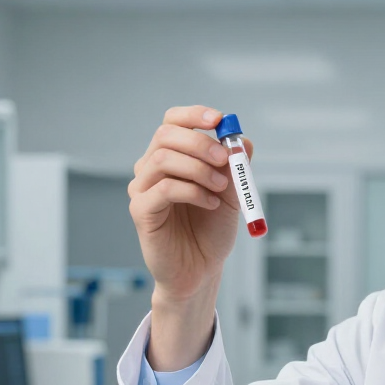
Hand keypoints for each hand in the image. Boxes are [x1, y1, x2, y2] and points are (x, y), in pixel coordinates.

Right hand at [127, 105, 253, 369]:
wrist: (201, 269)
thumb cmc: (211, 231)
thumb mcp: (232, 194)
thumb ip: (236, 167)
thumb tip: (243, 140)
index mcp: (171, 157)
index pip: (172, 122)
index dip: (193, 115)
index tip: (218, 120)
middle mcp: (151, 168)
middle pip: (166, 135)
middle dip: (200, 143)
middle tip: (225, 159)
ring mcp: (142, 189)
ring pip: (163, 159)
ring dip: (199, 169)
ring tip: (220, 189)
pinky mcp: (140, 211)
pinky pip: (163, 189)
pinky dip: (192, 191)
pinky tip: (210, 204)